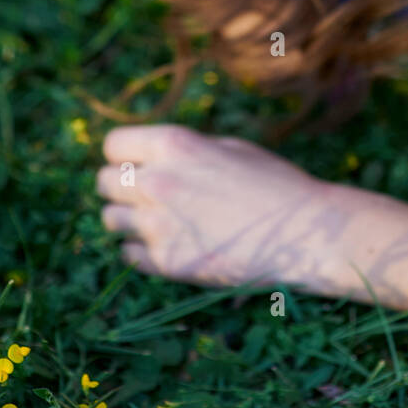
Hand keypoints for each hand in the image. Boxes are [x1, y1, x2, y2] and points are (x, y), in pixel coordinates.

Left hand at [97, 123, 352, 295]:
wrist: (303, 231)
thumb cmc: (273, 182)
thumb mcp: (227, 147)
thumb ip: (183, 151)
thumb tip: (151, 158)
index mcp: (173, 144)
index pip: (112, 145)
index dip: (123, 155)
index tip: (136, 164)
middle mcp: (157, 181)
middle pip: (104, 182)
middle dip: (120, 186)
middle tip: (144, 195)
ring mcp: (159, 224)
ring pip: (109, 220)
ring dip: (126, 219)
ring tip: (154, 221)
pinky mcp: (167, 262)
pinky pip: (128, 256)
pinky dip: (140, 251)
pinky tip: (166, 244)